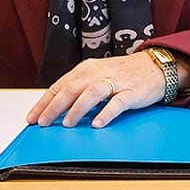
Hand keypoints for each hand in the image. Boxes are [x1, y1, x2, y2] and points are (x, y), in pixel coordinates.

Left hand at [26, 51, 172, 128]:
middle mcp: (98, 73)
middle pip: (72, 88)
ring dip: (77, 109)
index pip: (60, 86)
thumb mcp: (97, 75)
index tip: (33, 118)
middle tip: (44, 123)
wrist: (156, 66)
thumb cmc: (124, 74)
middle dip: (55, 107)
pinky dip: (106, 112)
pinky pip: (118, 102)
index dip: (44, 102)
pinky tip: (98, 123)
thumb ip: (79, 88)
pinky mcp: (132, 92)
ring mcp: (116, 82)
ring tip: (67, 123)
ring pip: (92, 93)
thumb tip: (57, 108)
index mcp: (86, 69)